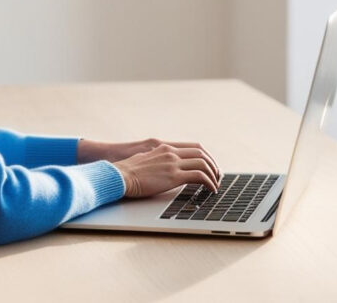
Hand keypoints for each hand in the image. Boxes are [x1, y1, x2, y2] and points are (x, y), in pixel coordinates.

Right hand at [78, 138, 220, 179]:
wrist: (119, 175)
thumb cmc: (127, 172)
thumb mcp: (143, 160)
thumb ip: (155, 160)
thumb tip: (161, 169)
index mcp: (164, 147)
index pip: (193, 147)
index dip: (206, 156)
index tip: (210, 166)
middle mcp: (171, 152)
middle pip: (202, 153)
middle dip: (213, 165)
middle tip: (217, 176)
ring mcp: (173, 163)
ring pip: (203, 164)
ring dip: (213, 175)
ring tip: (215, 185)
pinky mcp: (173, 176)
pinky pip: (200, 176)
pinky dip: (209, 183)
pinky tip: (211, 190)